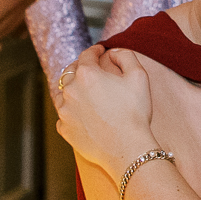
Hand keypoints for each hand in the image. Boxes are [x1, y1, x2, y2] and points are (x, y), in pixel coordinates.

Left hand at [56, 45, 155, 182]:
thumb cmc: (135, 113)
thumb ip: (125, 56)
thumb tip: (113, 52)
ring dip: (70, 88)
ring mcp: (65, 111)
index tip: (100, 51)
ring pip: (61, 93)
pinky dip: (70, 111)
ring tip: (82, 91)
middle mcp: (71, 90)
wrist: (128, 149)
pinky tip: (80, 113)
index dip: (95, 50)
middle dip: (81, 67)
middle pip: (71, 71)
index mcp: (87, 74)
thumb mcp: (139, 76)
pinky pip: (63, 115)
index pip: (87, 54)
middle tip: (91, 69)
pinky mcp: (64, 129)